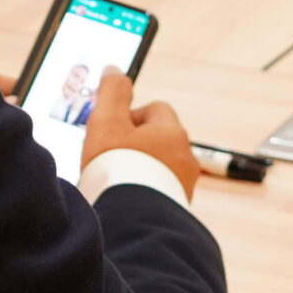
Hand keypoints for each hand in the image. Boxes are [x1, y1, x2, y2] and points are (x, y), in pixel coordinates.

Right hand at [80, 70, 201, 199]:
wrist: (134, 222)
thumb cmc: (120, 169)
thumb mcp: (107, 122)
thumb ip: (112, 93)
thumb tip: (115, 70)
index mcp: (171, 132)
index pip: (156, 110)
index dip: (131, 116)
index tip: (112, 130)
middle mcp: (184, 156)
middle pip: (160, 140)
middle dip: (138, 145)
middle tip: (111, 156)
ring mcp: (184, 185)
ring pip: (162, 168)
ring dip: (142, 170)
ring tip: (117, 182)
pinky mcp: (177, 209)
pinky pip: (161, 193)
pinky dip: (146, 193)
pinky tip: (127, 201)